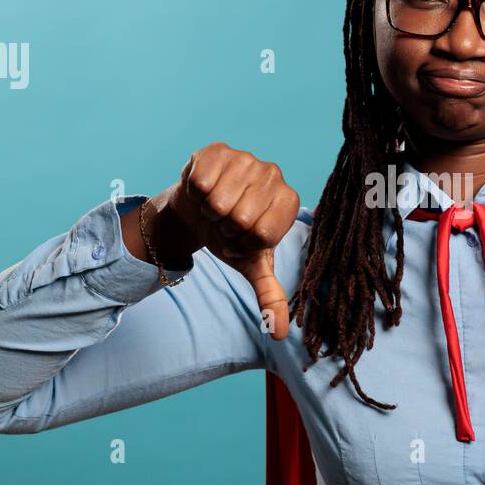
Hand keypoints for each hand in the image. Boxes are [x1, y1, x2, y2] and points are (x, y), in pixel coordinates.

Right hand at [165, 142, 300, 338]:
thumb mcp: (251, 266)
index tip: (240, 239)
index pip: (263, 233)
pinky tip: (202, 192)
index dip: (243, 244)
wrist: (198, 211)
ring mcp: (248, 158)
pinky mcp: (219, 150)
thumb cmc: (230, 237)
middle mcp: (275, 175)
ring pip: (219, 199)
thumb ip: (270, 296)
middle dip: (225, 229)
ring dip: (209, 212)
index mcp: (289, 202)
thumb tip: (281, 334)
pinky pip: (201, 181)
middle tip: (225, 223)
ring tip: (214, 209)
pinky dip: (195, 194)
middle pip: (241, 216)